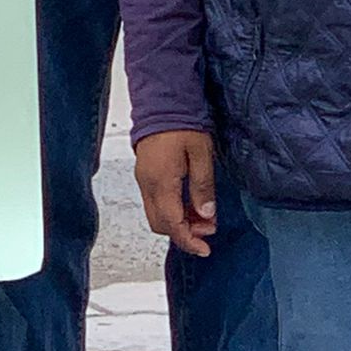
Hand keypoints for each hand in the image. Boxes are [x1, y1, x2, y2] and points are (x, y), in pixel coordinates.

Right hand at [135, 130, 217, 257]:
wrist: (161, 101)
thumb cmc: (181, 123)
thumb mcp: (201, 154)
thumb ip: (202, 187)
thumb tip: (205, 214)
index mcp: (161, 182)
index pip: (172, 224)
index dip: (189, 241)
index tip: (205, 249)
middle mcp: (147, 183)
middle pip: (160, 224)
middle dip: (184, 233)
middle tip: (207, 228)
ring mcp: (143, 178)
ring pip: (156, 213)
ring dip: (178, 221)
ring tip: (202, 214)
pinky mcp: (144, 173)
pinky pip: (154, 201)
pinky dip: (171, 209)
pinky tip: (188, 202)